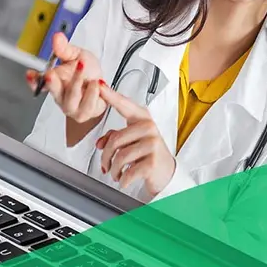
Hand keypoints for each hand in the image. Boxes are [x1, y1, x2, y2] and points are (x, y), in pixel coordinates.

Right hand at [25, 32, 105, 123]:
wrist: (102, 86)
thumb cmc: (87, 72)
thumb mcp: (76, 55)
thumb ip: (65, 48)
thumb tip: (57, 37)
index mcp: (54, 81)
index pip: (38, 82)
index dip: (33, 80)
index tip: (30, 74)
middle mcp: (60, 95)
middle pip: (52, 91)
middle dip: (51, 83)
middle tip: (50, 74)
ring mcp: (71, 106)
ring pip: (70, 99)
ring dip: (76, 83)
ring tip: (83, 69)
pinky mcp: (84, 112)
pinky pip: (87, 105)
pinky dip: (92, 93)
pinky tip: (96, 83)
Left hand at [95, 82, 175, 196]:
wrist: (167, 174)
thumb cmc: (147, 155)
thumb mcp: (131, 142)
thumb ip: (114, 138)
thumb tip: (100, 144)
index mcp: (142, 119)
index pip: (124, 105)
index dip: (110, 95)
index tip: (99, 85)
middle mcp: (148, 128)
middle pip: (115, 140)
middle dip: (106, 157)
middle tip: (105, 165)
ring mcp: (152, 144)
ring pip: (120, 157)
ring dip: (113, 170)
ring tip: (115, 174)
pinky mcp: (153, 162)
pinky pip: (129, 171)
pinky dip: (122, 179)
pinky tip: (124, 180)